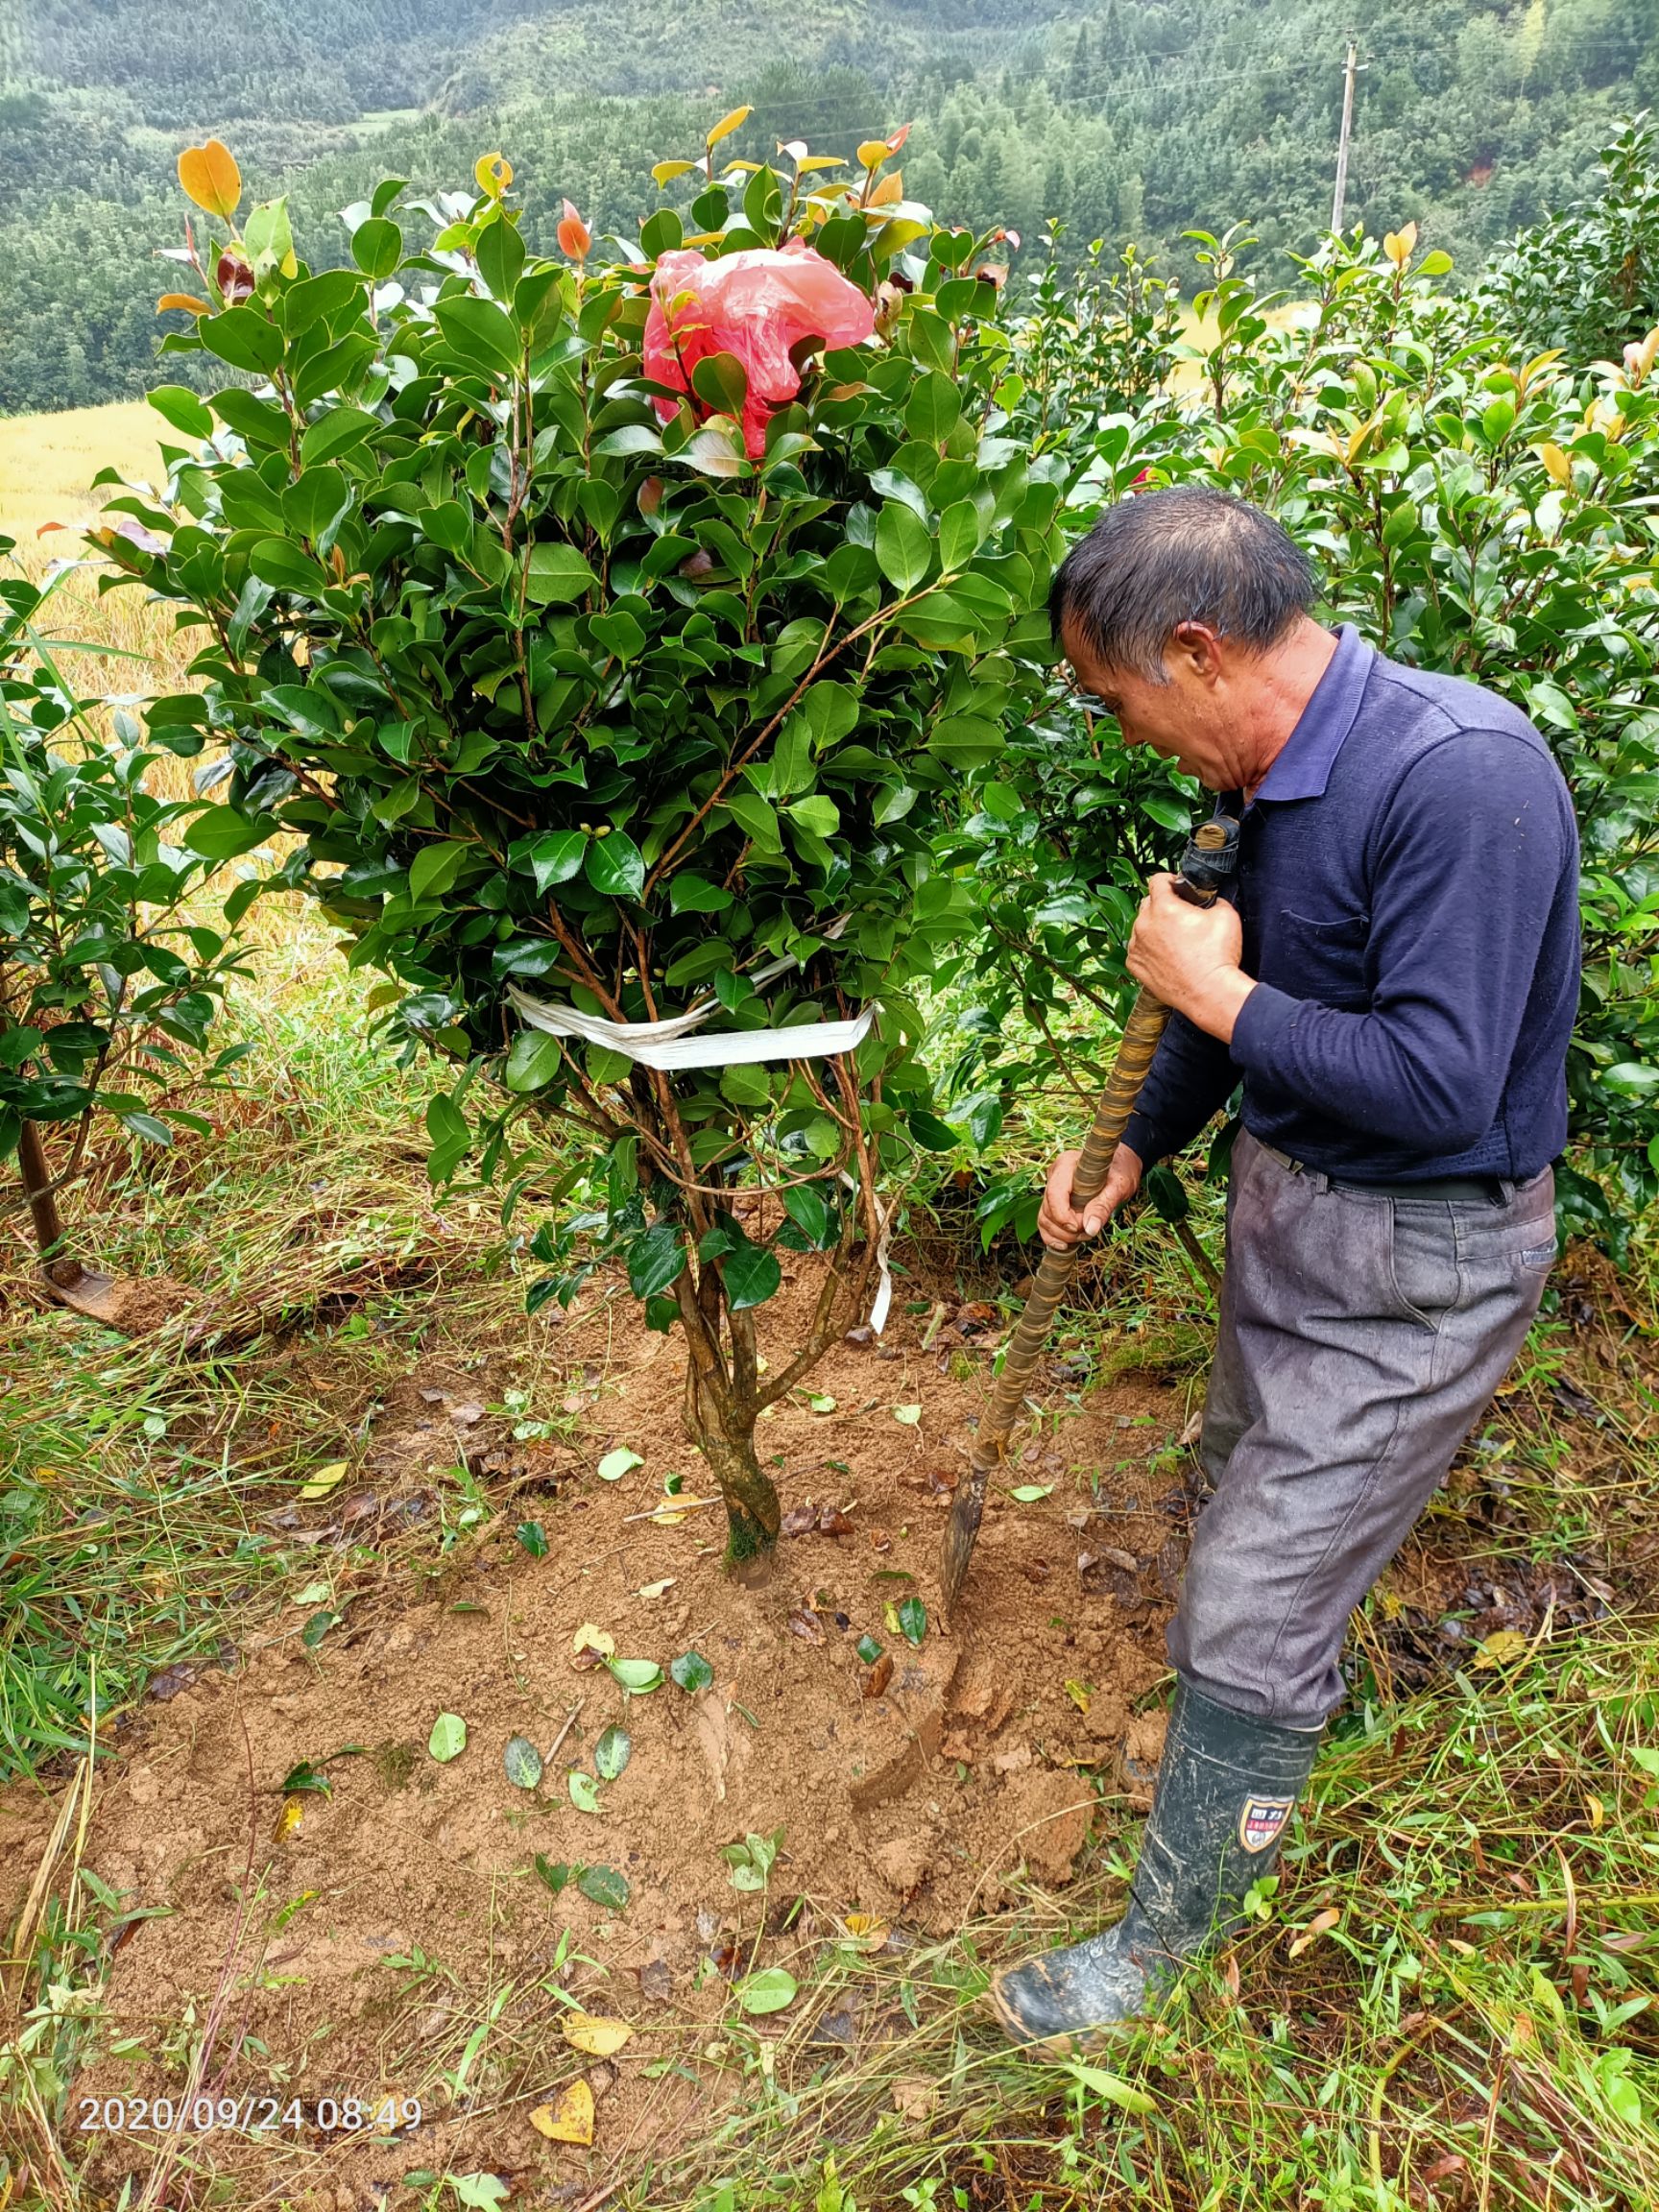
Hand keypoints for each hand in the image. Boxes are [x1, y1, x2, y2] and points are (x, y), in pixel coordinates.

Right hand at [1037, 1142, 1142, 1251]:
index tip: (1080, 1227)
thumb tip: (1090, 1229)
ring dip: (1061, 1234)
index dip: (1063, 1216)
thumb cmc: (1121, 1171)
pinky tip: (1065, 1244)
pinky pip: (1046, 1221)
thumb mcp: (1118, 1186)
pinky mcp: (1054, 1200)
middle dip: (1066, 1229)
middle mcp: (1055, 1175)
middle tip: (1088, 1233)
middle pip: (1048, 1209)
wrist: (1122, 1165)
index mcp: (1067, 1165)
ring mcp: (1052, 1188)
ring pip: (1044, 1218)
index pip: (1054, 1194)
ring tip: (1084, 1236)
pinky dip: (1053, 1236)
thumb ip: (1103, 1206)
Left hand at [1127, 874, 1254, 1041]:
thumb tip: (1209, 900)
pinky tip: (1167, 955)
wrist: (1209, 993)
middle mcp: (1144, 925)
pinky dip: (1149, 948)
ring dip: (1155, 927)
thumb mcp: (1226, 915)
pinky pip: (1138, 948)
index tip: (1178, 887)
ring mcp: (1137, 946)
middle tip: (1182, 916)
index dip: (1170, 880)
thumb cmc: (1218, 956)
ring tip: (1175, 940)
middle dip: (1163, 905)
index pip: (1157, 880)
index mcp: (1163, 907)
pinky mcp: (1135, 965)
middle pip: (1148, 903)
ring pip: (1141, 926)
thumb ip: (1213, 900)